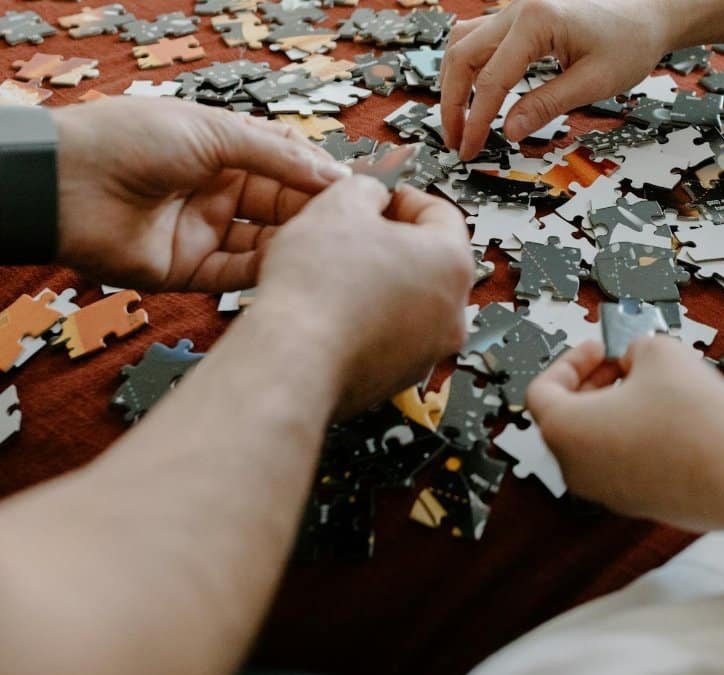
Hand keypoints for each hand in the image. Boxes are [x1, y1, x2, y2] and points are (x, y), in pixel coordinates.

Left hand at [52, 97, 350, 291]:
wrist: (67, 183)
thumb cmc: (131, 139)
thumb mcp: (215, 131)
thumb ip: (277, 156)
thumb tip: (333, 175)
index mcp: (224, 151)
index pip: (286, 165)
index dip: (319, 177)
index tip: (355, 189)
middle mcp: (217, 191)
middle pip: (281, 205)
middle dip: (313, 213)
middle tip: (350, 224)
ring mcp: (204, 231)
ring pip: (263, 243)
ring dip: (293, 244)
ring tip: (327, 248)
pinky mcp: (189, 270)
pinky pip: (235, 275)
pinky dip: (262, 272)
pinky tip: (292, 268)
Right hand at [254, 176, 473, 413]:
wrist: (292, 364)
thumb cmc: (318, 292)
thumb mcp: (338, 206)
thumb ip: (366, 188)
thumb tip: (371, 195)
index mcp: (452, 264)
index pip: (442, 212)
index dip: (404, 196)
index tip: (380, 196)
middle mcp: (452, 312)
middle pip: (428, 260)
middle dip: (390, 241)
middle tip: (352, 232)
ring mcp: (430, 350)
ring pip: (410, 301)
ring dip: (379, 282)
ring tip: (335, 273)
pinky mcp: (400, 377)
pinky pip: (390, 335)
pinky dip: (368, 320)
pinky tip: (333, 311)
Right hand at [439, 0, 671, 159]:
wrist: (648, 13)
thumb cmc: (630, 41)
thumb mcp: (594, 82)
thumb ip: (548, 105)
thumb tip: (510, 131)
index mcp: (536, 21)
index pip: (490, 80)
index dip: (476, 120)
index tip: (470, 149)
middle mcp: (517, 9)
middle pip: (462, 57)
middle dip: (453, 103)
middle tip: (457, 142)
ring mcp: (515, 10)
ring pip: (462, 43)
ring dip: (453, 82)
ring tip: (459, 121)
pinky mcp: (519, 17)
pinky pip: (478, 37)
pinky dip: (467, 65)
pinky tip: (470, 91)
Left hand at [526, 337, 723, 530]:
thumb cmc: (696, 420)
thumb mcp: (660, 352)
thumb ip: (636, 347)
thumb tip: (637, 359)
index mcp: (565, 431)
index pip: (543, 390)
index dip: (572, 360)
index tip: (601, 348)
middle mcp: (577, 468)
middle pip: (568, 417)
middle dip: (595, 382)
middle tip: (626, 363)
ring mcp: (608, 492)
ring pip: (597, 441)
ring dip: (617, 409)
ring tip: (656, 387)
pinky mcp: (640, 504)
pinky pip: (624, 463)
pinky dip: (637, 436)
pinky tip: (674, 419)